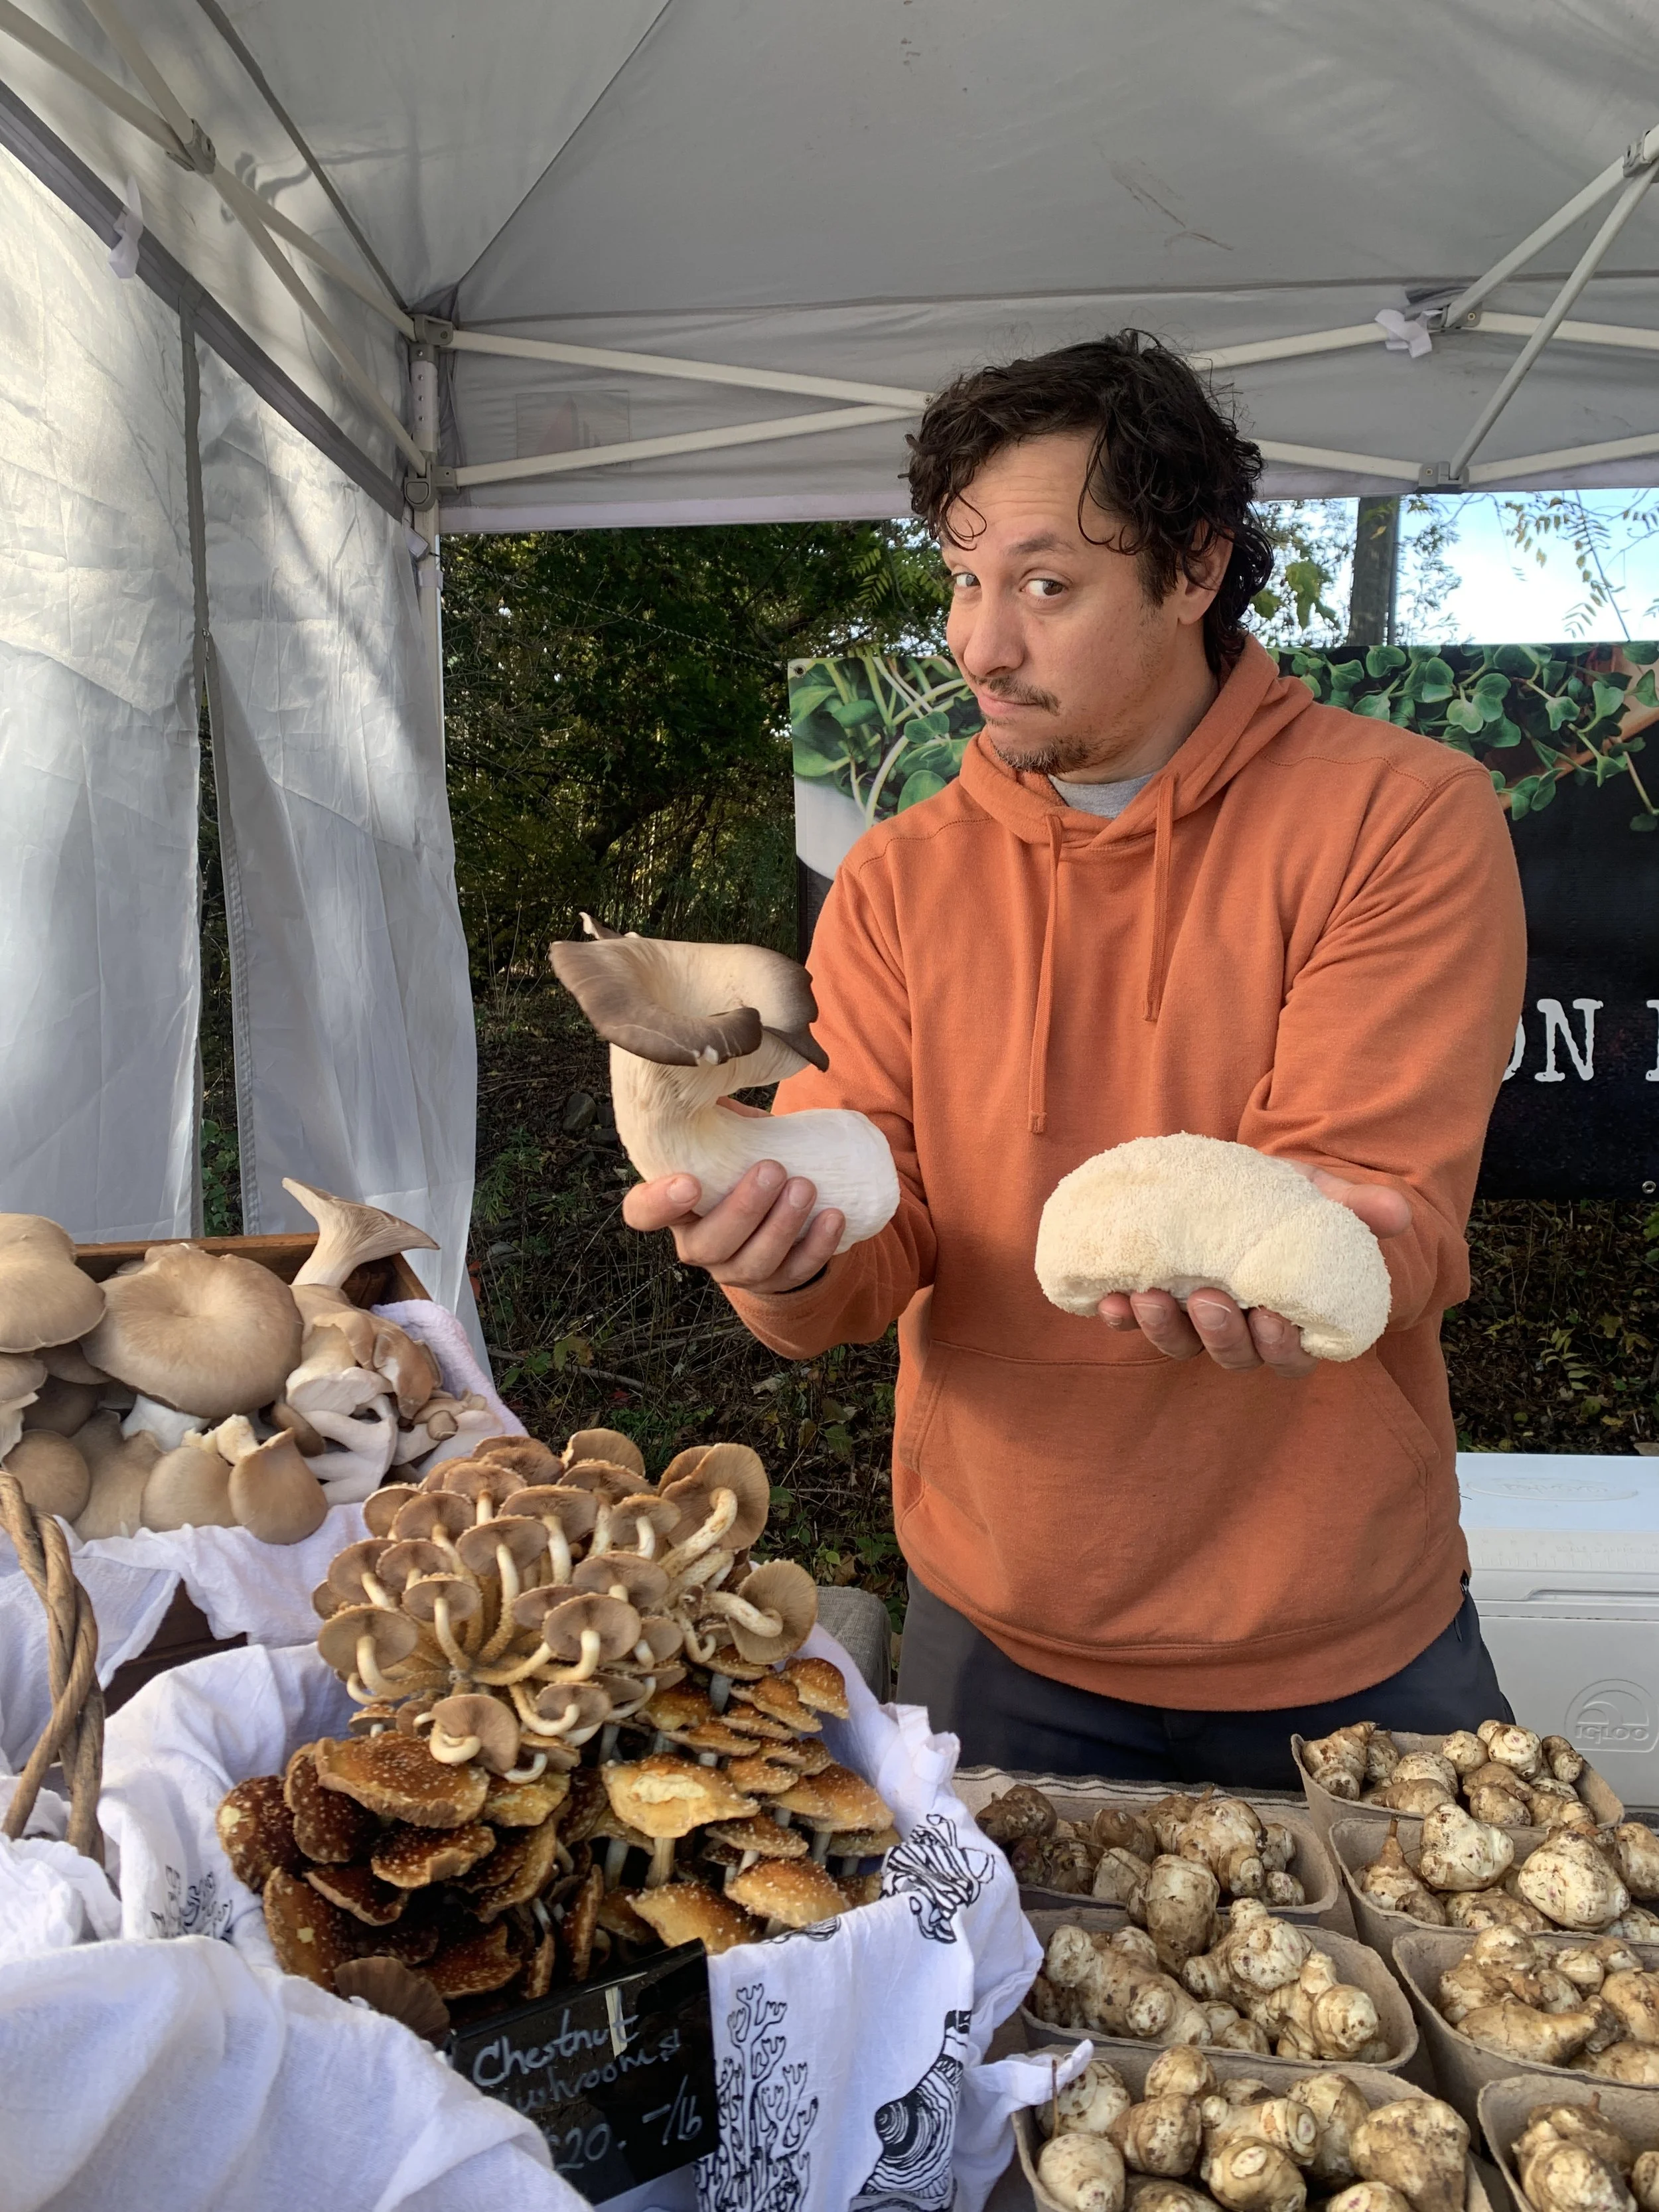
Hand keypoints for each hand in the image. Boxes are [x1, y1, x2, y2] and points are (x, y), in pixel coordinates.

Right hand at [621, 1114, 843, 1294]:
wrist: (779, 1212)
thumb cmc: (745, 1160)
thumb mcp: (727, 1135)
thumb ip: (718, 1111)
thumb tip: (722, 1059)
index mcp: (674, 1206)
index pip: (643, 1213)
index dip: (659, 1204)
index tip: (689, 1181)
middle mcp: (697, 1244)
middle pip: (708, 1244)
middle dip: (743, 1209)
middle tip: (773, 1170)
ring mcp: (735, 1268)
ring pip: (752, 1262)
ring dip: (781, 1227)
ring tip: (807, 1188)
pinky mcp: (775, 1281)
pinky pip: (795, 1273)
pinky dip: (816, 1247)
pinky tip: (834, 1216)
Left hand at [1095, 1165, 1411, 1378]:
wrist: (1223, 1175)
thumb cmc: (1279, 1195)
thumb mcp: (1315, 1193)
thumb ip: (1352, 1205)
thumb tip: (1396, 1215)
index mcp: (1284, 1316)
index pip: (1290, 1355)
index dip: (1282, 1347)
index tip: (1273, 1317)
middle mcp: (1237, 1327)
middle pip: (1233, 1355)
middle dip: (1221, 1336)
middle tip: (1210, 1299)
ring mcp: (1190, 1317)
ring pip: (1180, 1344)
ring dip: (1163, 1328)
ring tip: (1149, 1296)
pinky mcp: (1149, 1300)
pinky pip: (1131, 1323)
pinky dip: (1120, 1316)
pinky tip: (1108, 1299)